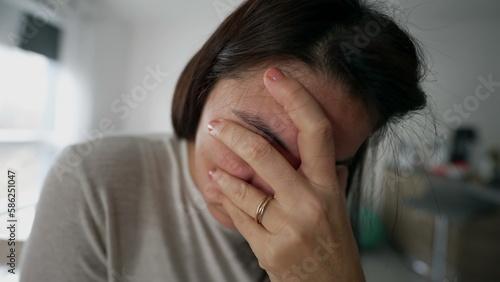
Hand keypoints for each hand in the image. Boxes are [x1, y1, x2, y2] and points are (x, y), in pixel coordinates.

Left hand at [205, 67, 364, 280]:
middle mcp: (311, 203)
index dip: (296, 98)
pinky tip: (220, 186)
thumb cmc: (335, 248)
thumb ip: (333, 180)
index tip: (275, 76)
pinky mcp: (269, 249)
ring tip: (211, 159)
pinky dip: (226, 198)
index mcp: (329, 187)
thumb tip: (333, 158)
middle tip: (217, 123)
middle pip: (266, 155)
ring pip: (245, 187)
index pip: (316, 131)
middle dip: (235, 134)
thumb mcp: (339, 209)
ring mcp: (289, 227)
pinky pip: (239, 215)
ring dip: (222, 169)